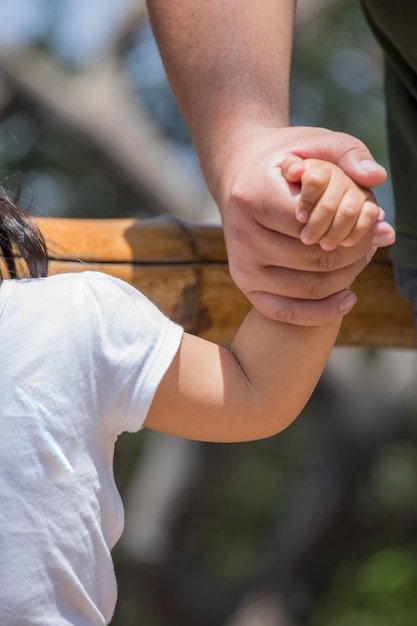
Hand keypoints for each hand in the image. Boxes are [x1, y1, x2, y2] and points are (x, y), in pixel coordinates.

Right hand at [215, 126, 388, 324]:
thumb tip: (376, 178)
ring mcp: (241, 264)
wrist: (240, 177)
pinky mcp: (244, 284)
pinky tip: (348, 298)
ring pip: (308, 285)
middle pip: (314, 257)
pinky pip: (285, 311)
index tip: (372, 215)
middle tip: (373, 242)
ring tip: (363, 259)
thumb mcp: (314, 142)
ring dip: (346, 277)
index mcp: (252, 197)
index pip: (314, 223)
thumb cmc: (283, 160)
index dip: (351, 224)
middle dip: (354, 252)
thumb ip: (348, 152)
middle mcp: (241, 235)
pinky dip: (321, 311)